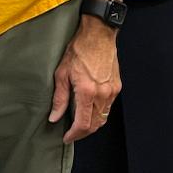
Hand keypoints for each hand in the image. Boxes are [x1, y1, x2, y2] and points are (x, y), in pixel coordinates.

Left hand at [50, 19, 119, 142]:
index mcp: (87, 92)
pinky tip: (90, 109)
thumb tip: (55, 117)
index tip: (67, 137)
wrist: (98, 34)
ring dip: (92, 124)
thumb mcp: (62, 73)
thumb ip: (59, 98)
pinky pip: (108, 106)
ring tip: (80, 123)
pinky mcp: (117, 86)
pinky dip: (100, 113)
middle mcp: (102, 94)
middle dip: (83, 133)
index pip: (83, 124)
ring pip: (103, 118)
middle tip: (72, 133)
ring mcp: (112, 91)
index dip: (74, 135)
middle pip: (95, 125)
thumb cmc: (79, 50)